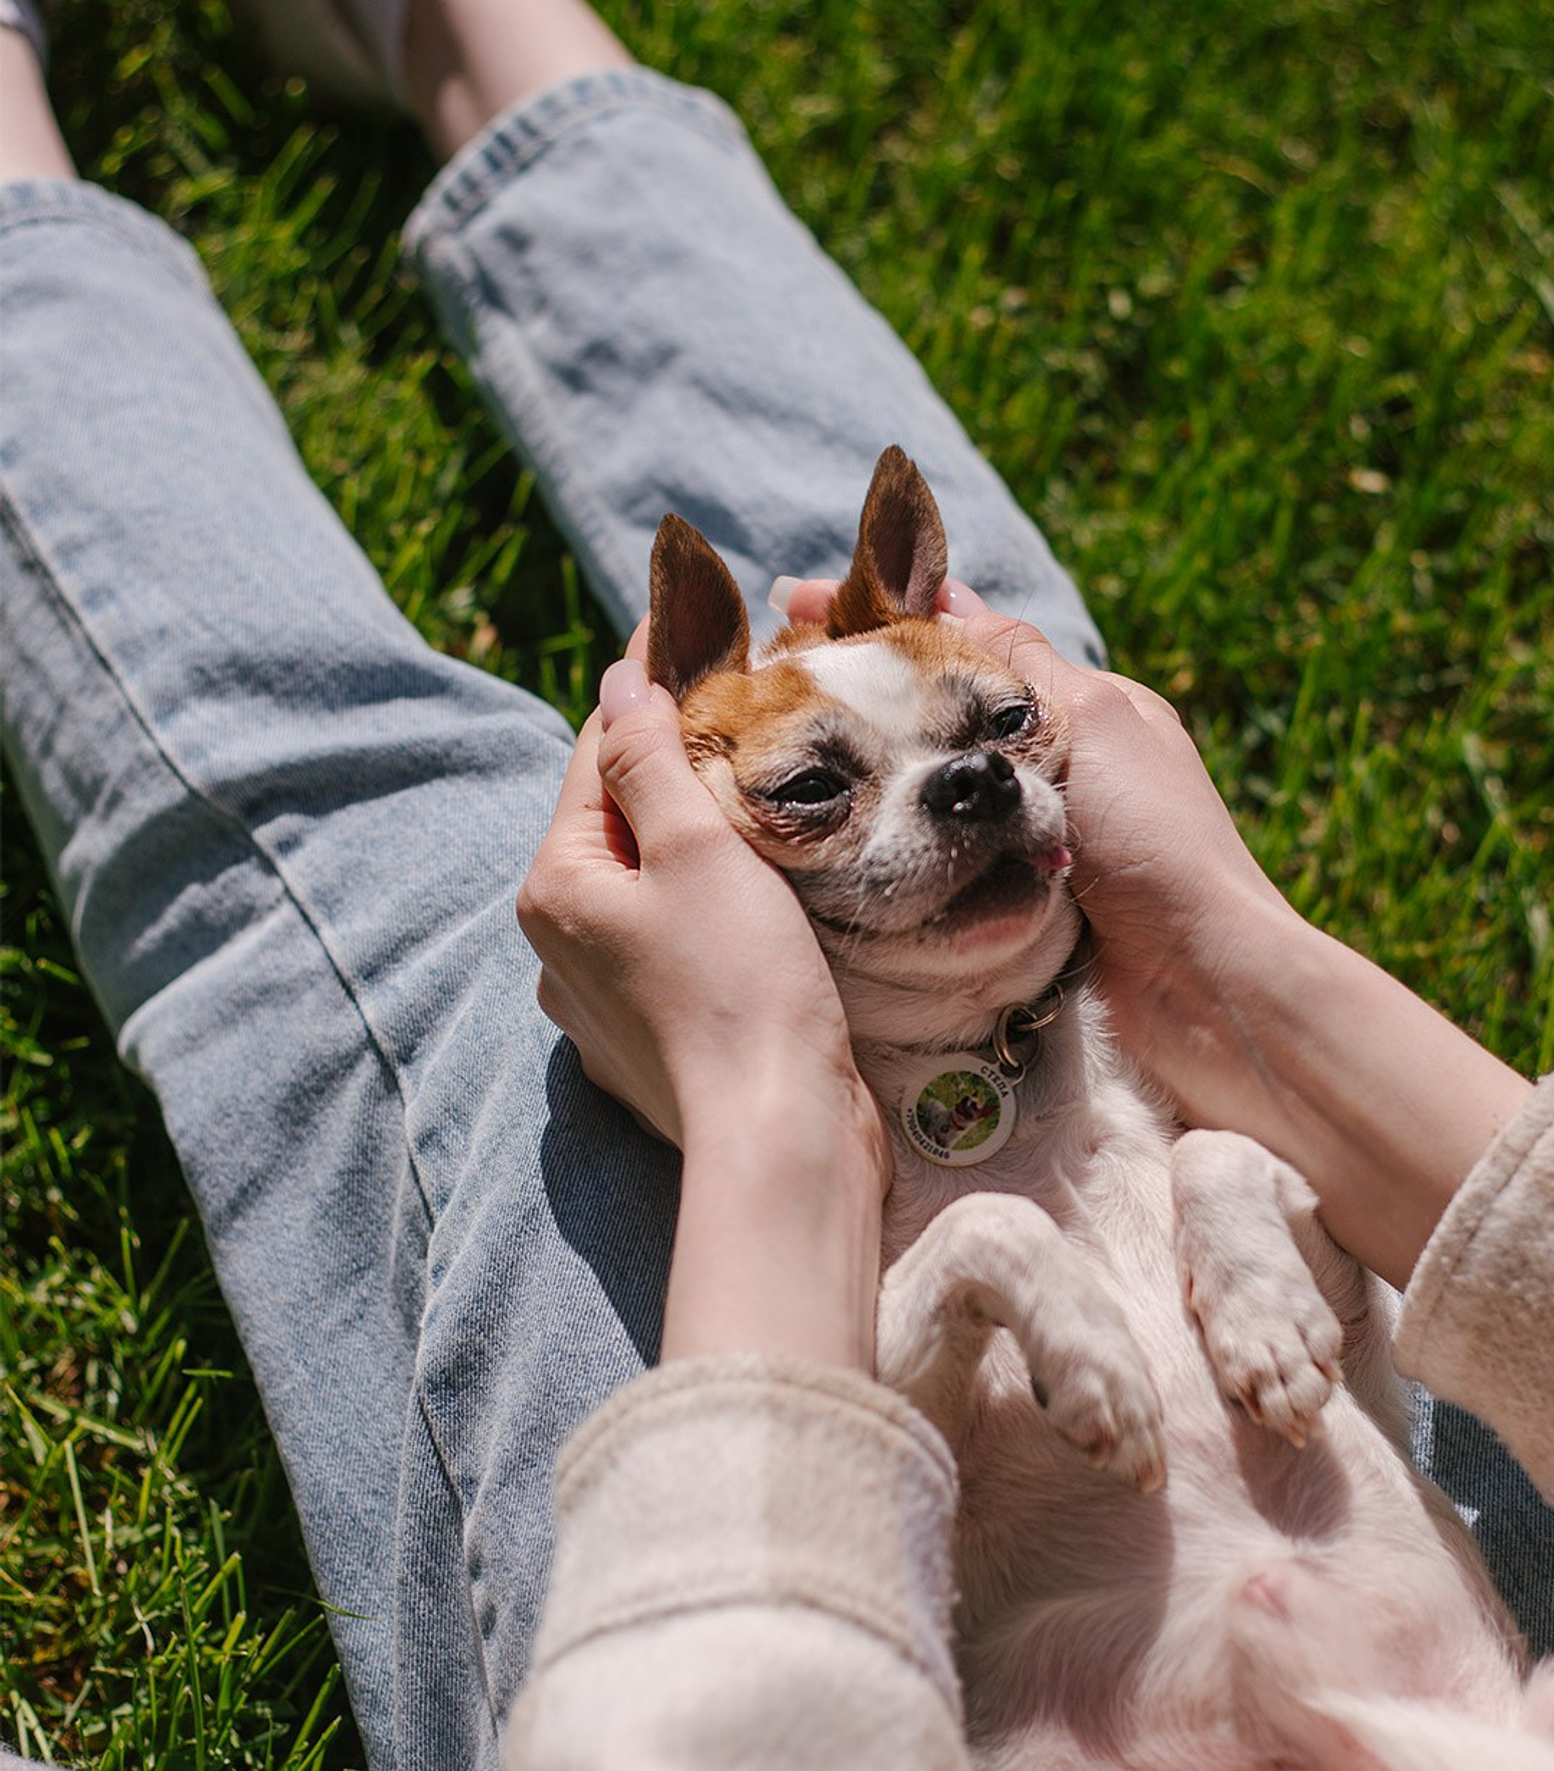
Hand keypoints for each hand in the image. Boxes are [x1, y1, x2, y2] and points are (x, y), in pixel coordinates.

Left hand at [519, 627, 887, 1365]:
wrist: (779, 1135)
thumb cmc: (742, 985)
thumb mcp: (696, 851)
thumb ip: (650, 759)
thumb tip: (624, 681)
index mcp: (558, 884)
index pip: (597, 756)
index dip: (651, 691)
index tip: (700, 635)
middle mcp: (560, 944)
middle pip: (621, 820)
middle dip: (677, 768)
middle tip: (751, 715)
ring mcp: (601, 1000)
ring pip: (651, 886)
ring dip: (697, 843)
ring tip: (767, 807)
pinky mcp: (649, 1042)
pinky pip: (674, 945)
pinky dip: (709, 911)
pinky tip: (760, 907)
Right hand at [780, 577, 1527, 1284]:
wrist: (1202, 985)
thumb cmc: (1158, 842)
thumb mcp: (1092, 720)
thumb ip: (1017, 663)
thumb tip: (946, 598)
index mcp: (1085, 708)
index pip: (966, 641)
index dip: (881, 617)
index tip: (792, 605)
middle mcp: (1059, 767)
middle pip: (941, 715)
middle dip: (863, 696)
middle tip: (764, 688)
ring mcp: (1035, 840)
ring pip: (935, 790)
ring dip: (873, 773)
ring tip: (782, 756)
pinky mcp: (1017, 906)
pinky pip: (944, 859)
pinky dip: (900, 842)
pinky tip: (838, 837)